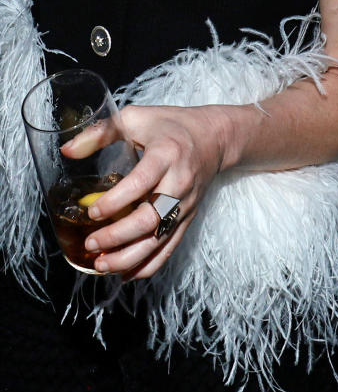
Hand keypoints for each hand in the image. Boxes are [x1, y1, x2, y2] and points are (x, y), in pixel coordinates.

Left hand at [63, 103, 230, 279]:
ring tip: (100, 264)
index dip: (115, 201)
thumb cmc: (172, 125)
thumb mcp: (137, 117)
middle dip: (118, 236)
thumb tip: (67, 151)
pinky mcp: (188, 217)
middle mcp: (179, 182)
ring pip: (159, 239)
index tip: (91, 210)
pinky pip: (170, 247)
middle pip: (151, 218)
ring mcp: (185, 204)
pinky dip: (148, 266)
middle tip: (91, 242)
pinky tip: (125, 274)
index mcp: (166, 154)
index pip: (141, 183)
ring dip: (129, 258)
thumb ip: (102, 132)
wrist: (216, 137)